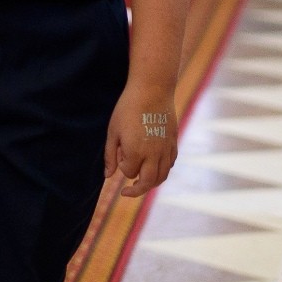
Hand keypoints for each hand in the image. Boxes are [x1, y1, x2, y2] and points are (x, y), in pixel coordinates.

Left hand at [101, 82, 179, 201]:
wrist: (152, 90)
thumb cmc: (128, 109)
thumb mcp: (113, 131)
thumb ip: (110, 156)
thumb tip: (108, 176)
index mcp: (136, 152)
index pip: (129, 173)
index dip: (122, 167)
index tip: (120, 153)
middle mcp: (154, 155)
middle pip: (148, 182)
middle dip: (137, 190)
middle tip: (127, 192)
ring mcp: (166, 149)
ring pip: (162, 176)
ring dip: (151, 183)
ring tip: (141, 183)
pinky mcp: (174, 143)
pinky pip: (170, 164)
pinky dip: (162, 171)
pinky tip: (154, 167)